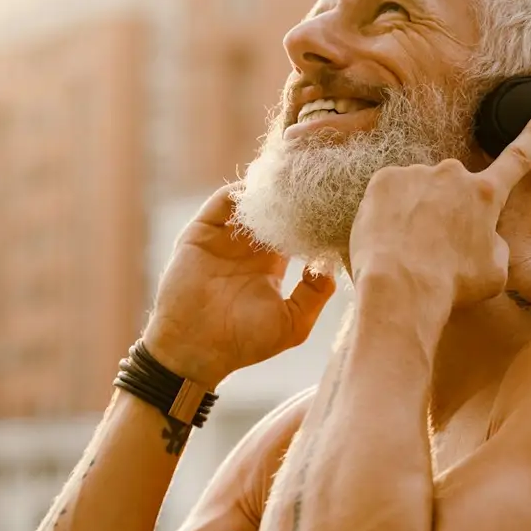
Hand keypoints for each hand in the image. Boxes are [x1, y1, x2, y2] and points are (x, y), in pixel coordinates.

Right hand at [141, 187, 337, 388]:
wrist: (195, 349)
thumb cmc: (244, 343)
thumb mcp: (293, 324)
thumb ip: (315, 294)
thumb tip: (329, 263)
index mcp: (271, 265)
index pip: (296, 230)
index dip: (314, 220)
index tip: (335, 208)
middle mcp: (248, 248)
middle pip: (275, 210)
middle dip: (295, 198)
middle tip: (318, 184)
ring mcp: (224, 238)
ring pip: (251, 201)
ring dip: (270, 191)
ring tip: (292, 182)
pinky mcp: (202, 232)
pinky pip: (223, 202)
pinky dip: (242, 192)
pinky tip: (262, 192)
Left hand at [348, 109, 530, 307]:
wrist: (400, 287)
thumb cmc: (451, 285)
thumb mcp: (494, 271)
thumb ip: (492, 242)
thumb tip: (482, 235)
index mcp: (486, 195)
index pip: (518, 159)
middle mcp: (453, 174)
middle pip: (454, 188)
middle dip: (447, 209)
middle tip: (434, 245)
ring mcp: (417, 173)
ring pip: (420, 190)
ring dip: (417, 211)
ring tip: (408, 247)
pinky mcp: (384, 179)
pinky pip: (391, 192)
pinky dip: (390, 211)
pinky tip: (389, 236)